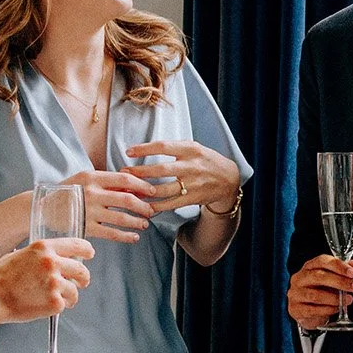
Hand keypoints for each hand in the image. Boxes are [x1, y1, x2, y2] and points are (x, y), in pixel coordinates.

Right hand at [0, 237, 92, 323]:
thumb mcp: (18, 255)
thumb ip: (37, 255)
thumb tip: (49, 257)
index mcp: (43, 248)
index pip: (76, 245)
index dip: (86, 250)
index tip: (89, 254)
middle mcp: (52, 263)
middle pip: (81, 269)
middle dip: (83, 277)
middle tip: (81, 282)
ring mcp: (54, 283)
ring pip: (75, 290)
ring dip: (70, 295)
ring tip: (59, 298)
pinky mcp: (55, 302)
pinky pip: (65, 304)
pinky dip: (59, 306)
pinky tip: (47, 306)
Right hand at [58, 170, 155, 243]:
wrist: (42, 207)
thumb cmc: (67, 191)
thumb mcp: (84, 179)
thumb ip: (106, 181)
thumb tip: (133, 185)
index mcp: (93, 177)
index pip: (125, 179)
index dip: (142, 185)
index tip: (152, 192)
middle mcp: (92, 193)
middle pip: (127, 199)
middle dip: (144, 206)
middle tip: (151, 211)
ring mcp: (89, 211)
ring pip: (122, 218)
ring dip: (137, 222)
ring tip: (144, 224)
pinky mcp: (86, 227)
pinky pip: (112, 233)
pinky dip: (126, 236)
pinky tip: (134, 237)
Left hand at [125, 140, 241, 213]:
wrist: (228, 179)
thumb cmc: (205, 161)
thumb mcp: (194, 148)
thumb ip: (173, 148)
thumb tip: (144, 149)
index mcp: (190, 149)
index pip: (163, 146)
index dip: (144, 149)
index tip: (129, 151)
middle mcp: (191, 166)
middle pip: (161, 170)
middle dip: (139, 172)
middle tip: (123, 173)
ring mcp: (192, 184)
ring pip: (163, 189)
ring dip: (144, 191)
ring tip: (129, 190)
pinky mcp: (192, 198)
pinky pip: (170, 203)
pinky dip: (155, 205)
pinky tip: (143, 204)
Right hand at [288, 253, 352, 332]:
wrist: (306, 311)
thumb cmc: (320, 291)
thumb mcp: (332, 279)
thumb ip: (343, 271)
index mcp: (309, 267)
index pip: (322, 261)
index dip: (338, 266)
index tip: (352, 273)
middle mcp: (300, 278)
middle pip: (319, 276)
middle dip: (340, 281)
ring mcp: (296, 294)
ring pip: (316, 295)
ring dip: (335, 298)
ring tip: (349, 299)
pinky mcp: (296, 309)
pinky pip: (313, 310)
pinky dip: (328, 309)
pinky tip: (337, 308)